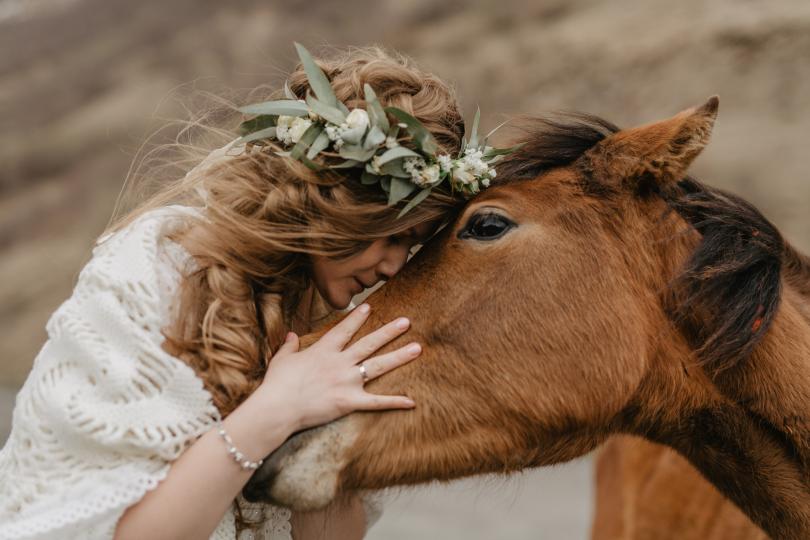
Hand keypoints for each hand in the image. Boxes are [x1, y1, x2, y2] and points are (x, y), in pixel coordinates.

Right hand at [257, 303, 420, 432]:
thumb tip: (292, 335)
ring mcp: (346, 381)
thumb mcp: (282, 359)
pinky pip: (376, 402)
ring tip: (417, 348)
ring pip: (378, 366)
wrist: (277, 408)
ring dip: (399, 356)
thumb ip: (290, 345)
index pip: (344, 330)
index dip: (357, 318)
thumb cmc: (277, 384)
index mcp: (323, 350)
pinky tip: (412, 401)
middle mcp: (339, 362)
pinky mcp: (349, 401)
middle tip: (407, 321)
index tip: (370, 307)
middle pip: (369, 343)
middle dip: (389, 331)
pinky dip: (394, 402)